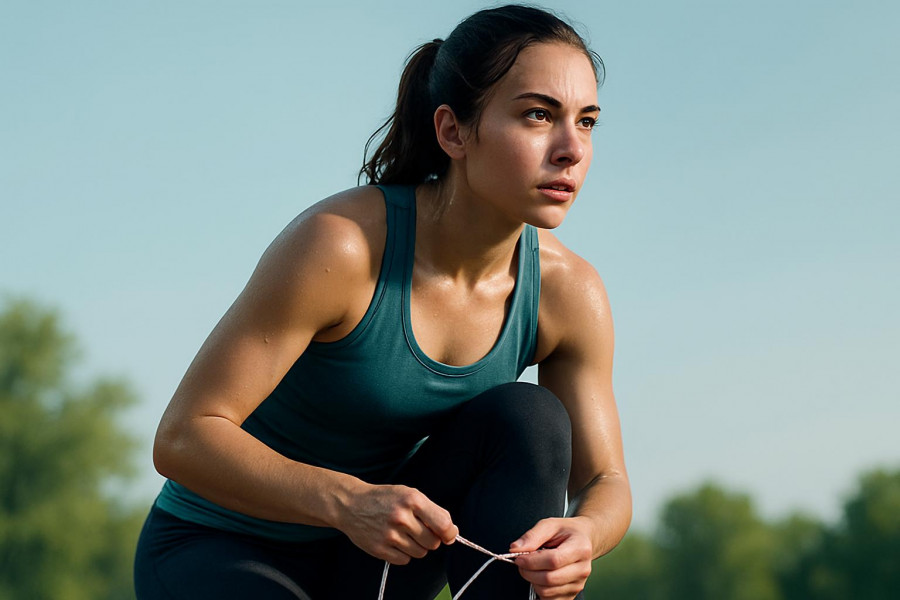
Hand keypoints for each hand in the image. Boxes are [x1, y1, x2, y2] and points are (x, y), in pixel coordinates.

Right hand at [336, 483, 458, 564]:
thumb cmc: (384, 498)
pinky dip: (404, 554)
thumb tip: (451, 533)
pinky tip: (395, 541)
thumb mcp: (409, 494)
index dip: (449, 533)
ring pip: (420, 553)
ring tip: (405, 534)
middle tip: (419, 530)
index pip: (443, 524)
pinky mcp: (380, 549)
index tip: (448, 534)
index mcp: (412, 500)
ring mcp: (389, 534)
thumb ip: (431, 511)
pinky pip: (405, 560)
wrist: (351, 504)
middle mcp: (401, 517)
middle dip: (430, 538)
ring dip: (417, 546)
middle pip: (432, 542)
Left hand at [510, 517, 593, 598]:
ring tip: (534, 567)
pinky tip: (541, 576)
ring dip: (532, 580)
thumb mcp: (549, 525)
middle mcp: (582, 569)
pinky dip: (539, 589)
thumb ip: (532, 536)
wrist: (583, 539)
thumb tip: (516, 548)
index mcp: (580, 548)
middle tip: (522, 562)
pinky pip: (549, 599)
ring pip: (546, 591)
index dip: (532, 561)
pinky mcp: (572, 595)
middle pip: (549, 579)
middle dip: (528, 572)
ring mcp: (578, 584)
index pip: (553, 561)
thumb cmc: (567, 532)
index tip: (519, 557)